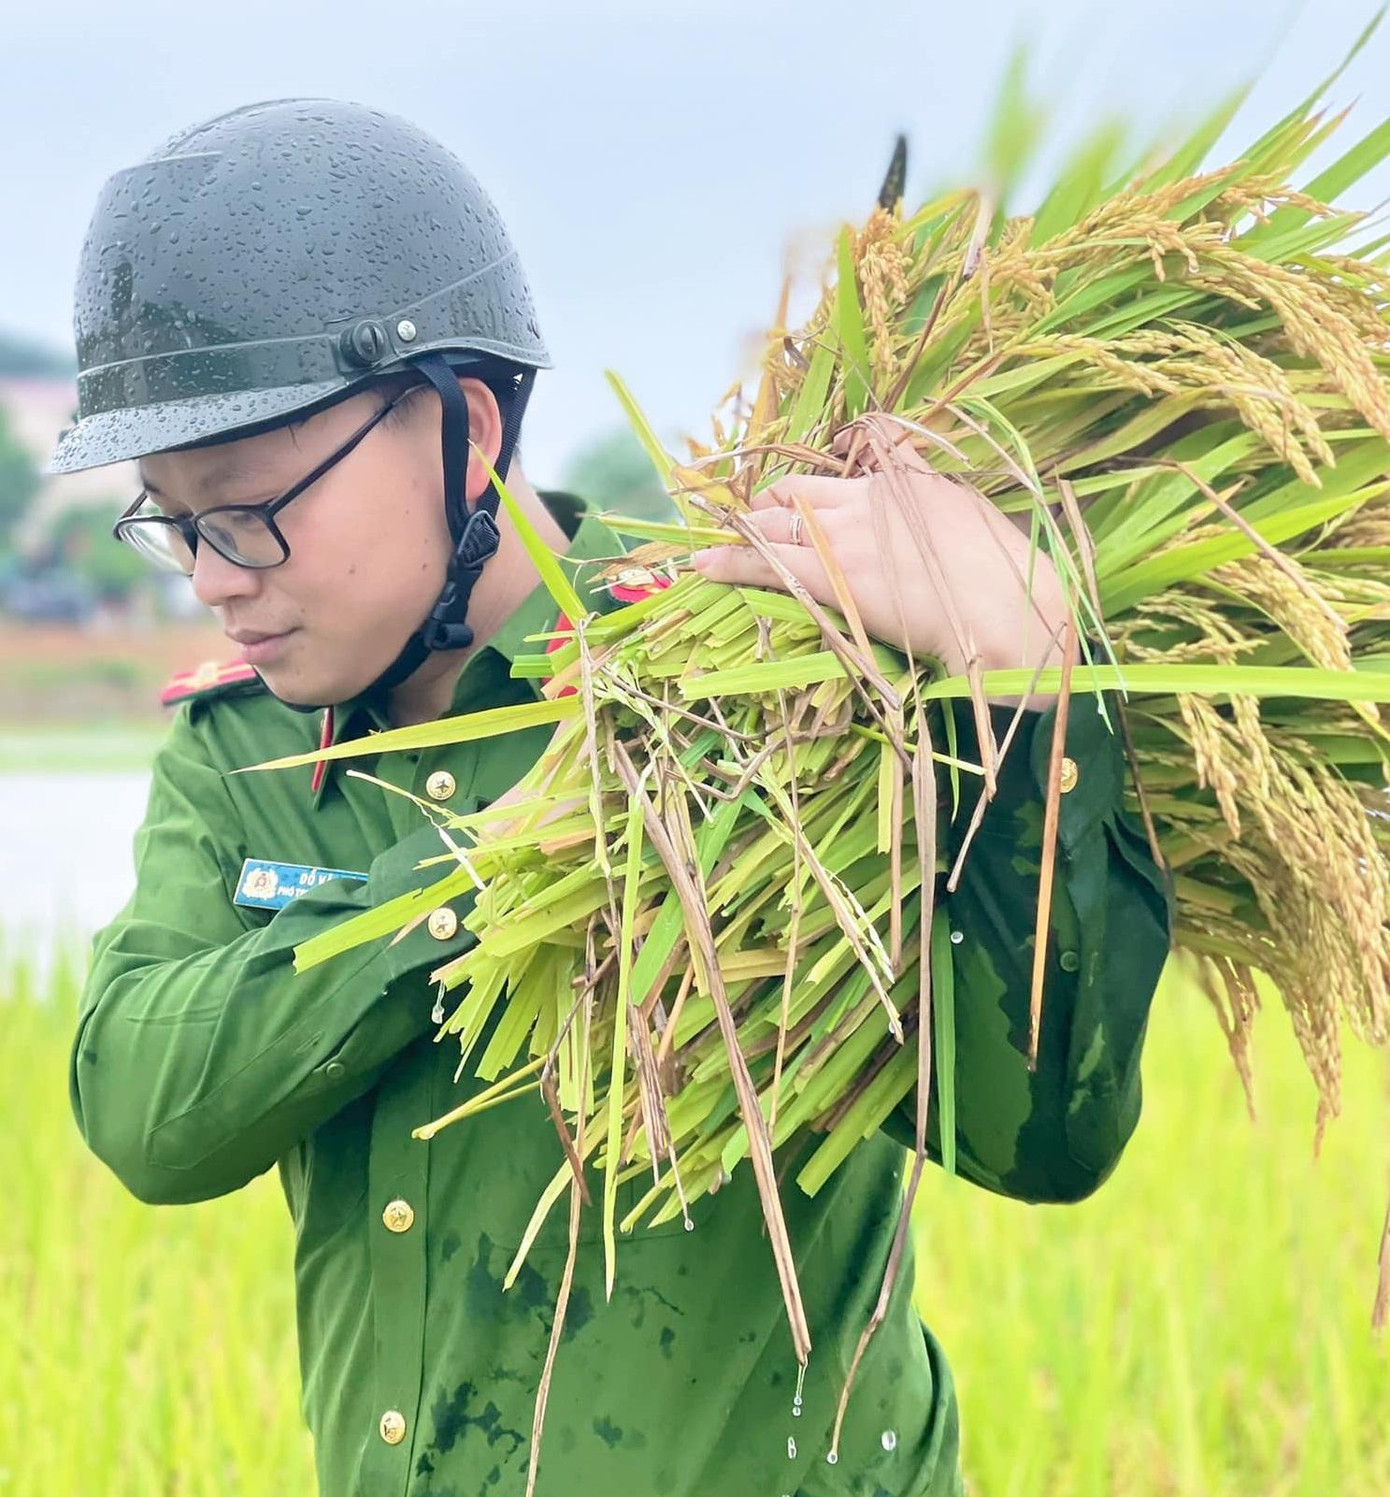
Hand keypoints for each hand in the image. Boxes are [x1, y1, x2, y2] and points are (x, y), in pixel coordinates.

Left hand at [690, 417, 1077, 711]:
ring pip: (772, 523)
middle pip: (797, 494)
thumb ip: (932, 499)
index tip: (792, 498)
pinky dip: (727, 561)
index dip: (808, 488)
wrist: (1009, 615)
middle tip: (750, 527)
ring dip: (740, 534)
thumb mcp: (970, 518)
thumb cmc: (1005, 579)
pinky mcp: (829, 577)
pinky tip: (701, 566)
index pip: (839, 471)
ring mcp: (844, 537)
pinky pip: (763, 562)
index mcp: (903, 485)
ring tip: (708, 546)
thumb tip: (920, 494)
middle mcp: (866, 502)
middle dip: (768, 509)